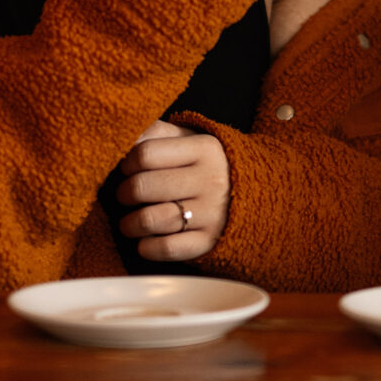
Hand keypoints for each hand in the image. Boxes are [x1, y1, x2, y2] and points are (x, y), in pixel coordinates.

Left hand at [116, 119, 228, 261]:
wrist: (257, 195)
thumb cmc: (206, 165)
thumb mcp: (189, 139)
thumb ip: (156, 133)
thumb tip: (126, 141)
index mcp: (205, 148)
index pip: (145, 154)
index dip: (126, 163)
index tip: (127, 169)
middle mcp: (211, 180)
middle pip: (143, 187)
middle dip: (124, 194)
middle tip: (125, 196)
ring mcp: (212, 213)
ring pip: (151, 219)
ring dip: (130, 224)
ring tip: (129, 223)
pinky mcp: (209, 242)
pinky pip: (167, 248)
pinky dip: (147, 247)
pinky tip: (145, 241)